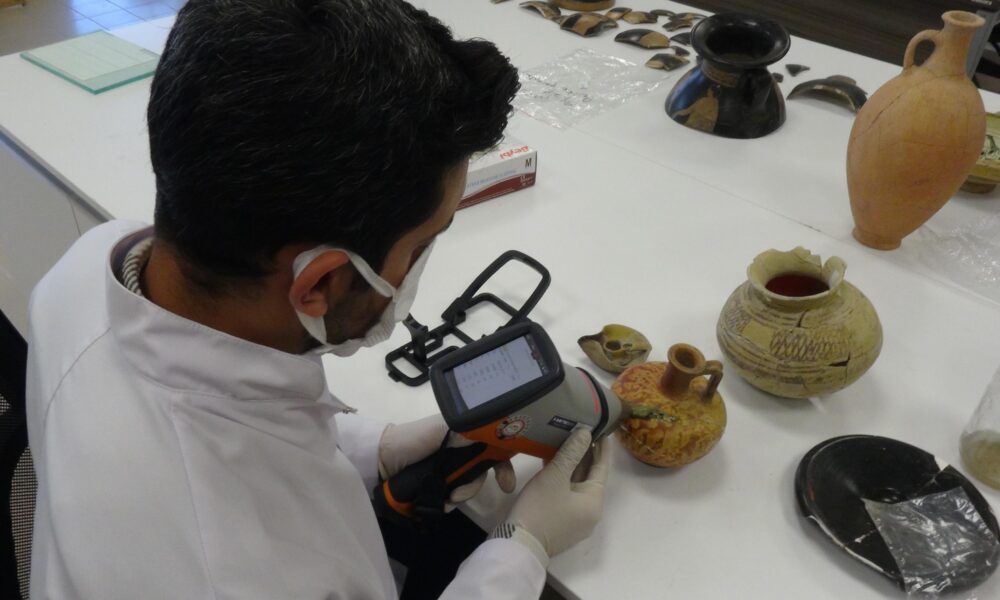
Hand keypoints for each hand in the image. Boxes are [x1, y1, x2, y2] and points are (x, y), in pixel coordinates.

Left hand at [378, 414, 516, 505]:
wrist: (381, 459)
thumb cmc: (411, 439)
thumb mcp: (438, 429)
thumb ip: (465, 429)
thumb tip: (490, 433)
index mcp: (464, 434)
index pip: (493, 447)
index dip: (503, 463)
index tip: (506, 483)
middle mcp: (460, 452)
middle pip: (481, 471)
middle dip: (475, 485)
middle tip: (460, 494)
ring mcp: (450, 471)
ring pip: (468, 486)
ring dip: (461, 495)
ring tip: (446, 499)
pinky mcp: (438, 486)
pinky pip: (452, 498)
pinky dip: (449, 503)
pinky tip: (441, 504)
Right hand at [494, 427, 609, 565]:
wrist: (517, 545)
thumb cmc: (539, 509)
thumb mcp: (555, 476)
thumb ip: (572, 452)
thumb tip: (586, 433)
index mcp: (594, 502)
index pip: (602, 468)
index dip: (601, 447)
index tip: (602, 428)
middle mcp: (590, 512)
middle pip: (589, 477)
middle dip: (584, 454)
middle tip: (582, 430)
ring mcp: (575, 520)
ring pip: (576, 485)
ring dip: (571, 465)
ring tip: (566, 440)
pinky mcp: (560, 523)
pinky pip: (566, 494)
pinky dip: (562, 478)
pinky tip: (552, 462)